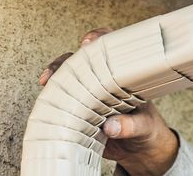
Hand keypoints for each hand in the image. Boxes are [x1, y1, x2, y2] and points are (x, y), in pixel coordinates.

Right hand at [39, 28, 178, 175]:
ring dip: (55, 79)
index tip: (88, 43)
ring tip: (48, 83)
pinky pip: (62, 105)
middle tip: (58, 70)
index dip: (99, 39)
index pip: (111, 48)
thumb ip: (131, 126)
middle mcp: (104, 83)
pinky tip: (46, 104)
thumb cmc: (147, 130)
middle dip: (66, 61)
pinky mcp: (80, 116)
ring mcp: (90, 98)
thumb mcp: (145, 127)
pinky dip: (52, 103)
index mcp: (123, 76)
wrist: (141, 153)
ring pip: (67, 80)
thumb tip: (111, 126)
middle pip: (81, 62)